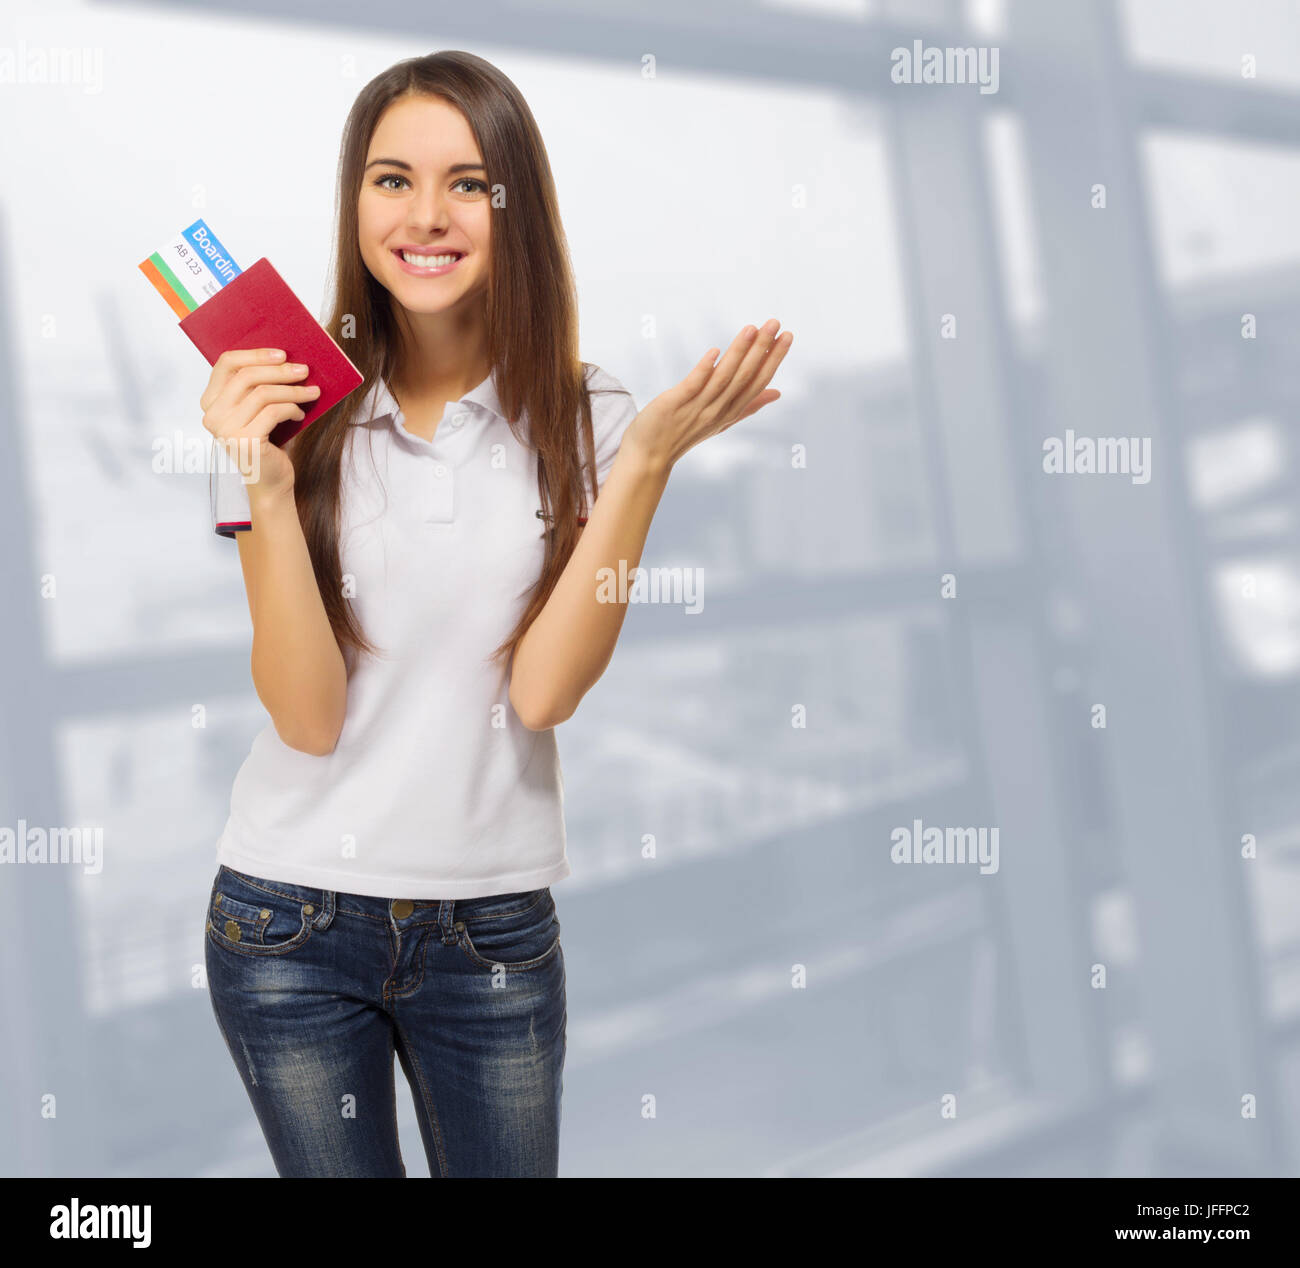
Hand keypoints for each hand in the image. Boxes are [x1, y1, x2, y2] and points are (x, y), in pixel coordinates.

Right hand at [199, 348, 321, 501]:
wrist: (272, 482)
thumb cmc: (267, 443)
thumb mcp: (257, 410)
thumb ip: (257, 386)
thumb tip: (283, 356)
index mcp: (210, 402)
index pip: (226, 364)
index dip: (255, 354)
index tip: (282, 354)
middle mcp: (213, 415)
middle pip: (246, 376)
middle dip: (279, 370)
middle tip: (304, 370)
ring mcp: (226, 429)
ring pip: (263, 393)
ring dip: (292, 390)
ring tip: (311, 392)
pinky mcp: (245, 441)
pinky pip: (274, 412)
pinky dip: (292, 408)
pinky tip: (301, 413)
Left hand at [622, 319, 792, 470]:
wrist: (650, 457)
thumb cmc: (685, 434)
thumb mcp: (722, 421)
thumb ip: (749, 406)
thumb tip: (777, 393)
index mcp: (730, 411)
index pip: (758, 382)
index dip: (774, 360)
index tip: (787, 336)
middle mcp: (718, 410)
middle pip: (745, 377)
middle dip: (762, 349)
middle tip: (775, 323)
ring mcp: (697, 407)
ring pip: (723, 378)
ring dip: (738, 352)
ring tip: (752, 328)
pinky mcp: (675, 404)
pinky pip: (693, 385)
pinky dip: (705, 369)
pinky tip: (714, 350)